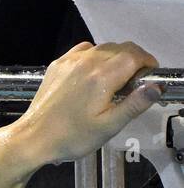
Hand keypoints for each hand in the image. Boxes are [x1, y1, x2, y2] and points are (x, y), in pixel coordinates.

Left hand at [0, 41, 162, 169]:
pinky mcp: (58, 65)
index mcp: (102, 76)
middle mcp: (87, 62)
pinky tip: (93, 75)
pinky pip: (84, 50)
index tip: (148, 77)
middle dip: (134, 61)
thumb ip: (134, 104)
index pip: (135, 55)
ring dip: (115, 58)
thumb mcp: (108, 126)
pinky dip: (95, 57)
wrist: (32, 139)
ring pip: (103, 47)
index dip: (147, 63)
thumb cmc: (69, 137)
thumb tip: (155, 87)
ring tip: (113, 81)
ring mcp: (70, 61)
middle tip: (133, 83)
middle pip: (121, 49)